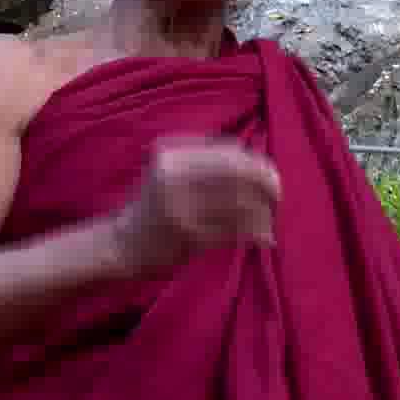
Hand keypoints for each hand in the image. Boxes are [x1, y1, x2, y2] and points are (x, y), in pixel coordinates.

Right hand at [112, 135, 280, 273]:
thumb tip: (256, 162)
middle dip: (266, 187)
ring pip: (240, 204)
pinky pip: (234, 231)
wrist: (122, 246)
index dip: (258, 164)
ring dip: (264, 214)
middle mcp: (175, 178)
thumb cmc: (156, 205)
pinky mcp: (188, 237)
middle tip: (278, 199)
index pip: (229, 154)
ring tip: (271, 222)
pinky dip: (255, 233)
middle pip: (238, 175)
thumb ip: (206, 160)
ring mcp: (182, 208)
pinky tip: (264, 238)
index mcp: (172, 156)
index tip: (273, 177)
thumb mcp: (170, 171)